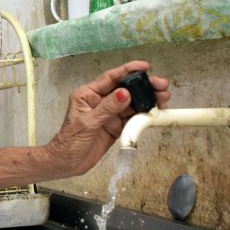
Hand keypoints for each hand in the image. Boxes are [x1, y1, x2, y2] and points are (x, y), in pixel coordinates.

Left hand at [45, 61, 169, 176]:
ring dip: (147, 100)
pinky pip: (132, 118)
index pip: (110, 78)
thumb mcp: (87, 123)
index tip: (145, 66)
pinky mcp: (115, 126)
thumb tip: (124, 93)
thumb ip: (107, 108)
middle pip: (125, 89)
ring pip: (132, 103)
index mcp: (88, 94)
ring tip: (163, 99)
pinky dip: (144, 115)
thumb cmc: (68, 142)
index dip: (128, 70)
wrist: (67, 163)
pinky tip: (155, 112)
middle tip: (161, 86)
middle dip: (144, 86)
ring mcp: (109, 114)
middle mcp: (99, 101)